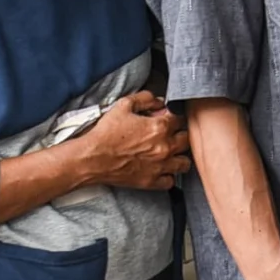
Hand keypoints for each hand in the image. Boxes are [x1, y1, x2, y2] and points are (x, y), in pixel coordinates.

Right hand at [75, 91, 190, 190]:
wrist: (92, 158)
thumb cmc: (106, 133)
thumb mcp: (123, 106)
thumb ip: (145, 99)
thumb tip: (158, 101)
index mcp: (160, 127)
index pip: (180, 119)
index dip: (174, 117)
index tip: (167, 119)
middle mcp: (165, 147)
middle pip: (187, 140)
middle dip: (180, 135)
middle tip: (171, 135)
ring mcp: (160, 166)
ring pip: (184, 163)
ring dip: (179, 157)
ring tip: (171, 154)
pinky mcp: (152, 181)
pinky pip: (171, 181)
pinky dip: (169, 176)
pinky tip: (162, 170)